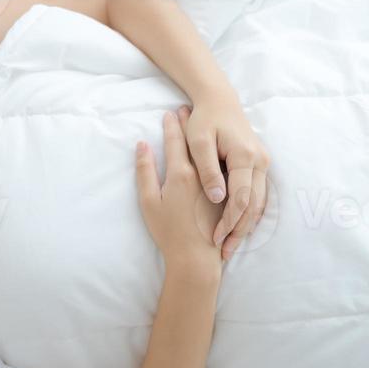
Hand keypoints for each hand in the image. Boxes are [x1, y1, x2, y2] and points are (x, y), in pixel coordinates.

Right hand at [136, 105, 225, 272]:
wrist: (196, 258)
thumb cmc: (168, 232)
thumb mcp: (148, 202)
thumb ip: (145, 171)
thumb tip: (142, 146)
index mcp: (181, 174)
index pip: (176, 141)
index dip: (172, 125)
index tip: (170, 112)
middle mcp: (202, 175)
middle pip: (195, 143)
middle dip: (189, 125)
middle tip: (185, 109)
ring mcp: (216, 184)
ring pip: (211, 153)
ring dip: (204, 138)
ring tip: (201, 127)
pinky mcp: (226, 195)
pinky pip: (222, 169)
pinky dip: (217, 157)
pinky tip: (216, 152)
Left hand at [182, 94, 269, 260]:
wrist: (219, 99)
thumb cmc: (204, 119)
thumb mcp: (199, 142)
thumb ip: (207, 169)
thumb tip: (217, 197)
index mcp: (244, 156)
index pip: (241, 197)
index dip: (229, 221)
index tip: (215, 239)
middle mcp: (259, 161)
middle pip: (253, 205)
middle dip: (239, 231)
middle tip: (224, 253)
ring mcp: (263, 163)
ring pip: (258, 203)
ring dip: (244, 226)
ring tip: (229, 248)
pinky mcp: (259, 165)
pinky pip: (257, 196)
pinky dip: (248, 215)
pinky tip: (236, 230)